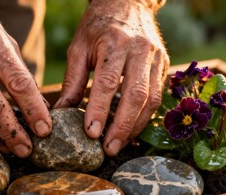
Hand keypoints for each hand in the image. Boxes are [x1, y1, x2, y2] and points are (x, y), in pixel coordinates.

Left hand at [54, 0, 168, 155]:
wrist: (129, 3)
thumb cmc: (98, 26)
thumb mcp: (79, 47)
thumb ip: (73, 80)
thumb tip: (62, 112)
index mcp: (115, 43)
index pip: (108, 82)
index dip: (99, 110)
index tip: (91, 134)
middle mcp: (140, 51)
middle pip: (136, 95)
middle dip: (122, 126)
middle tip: (109, 149)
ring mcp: (156, 58)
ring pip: (151, 100)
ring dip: (136, 126)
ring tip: (119, 144)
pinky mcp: (164, 65)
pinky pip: (157, 96)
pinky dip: (144, 116)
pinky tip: (131, 129)